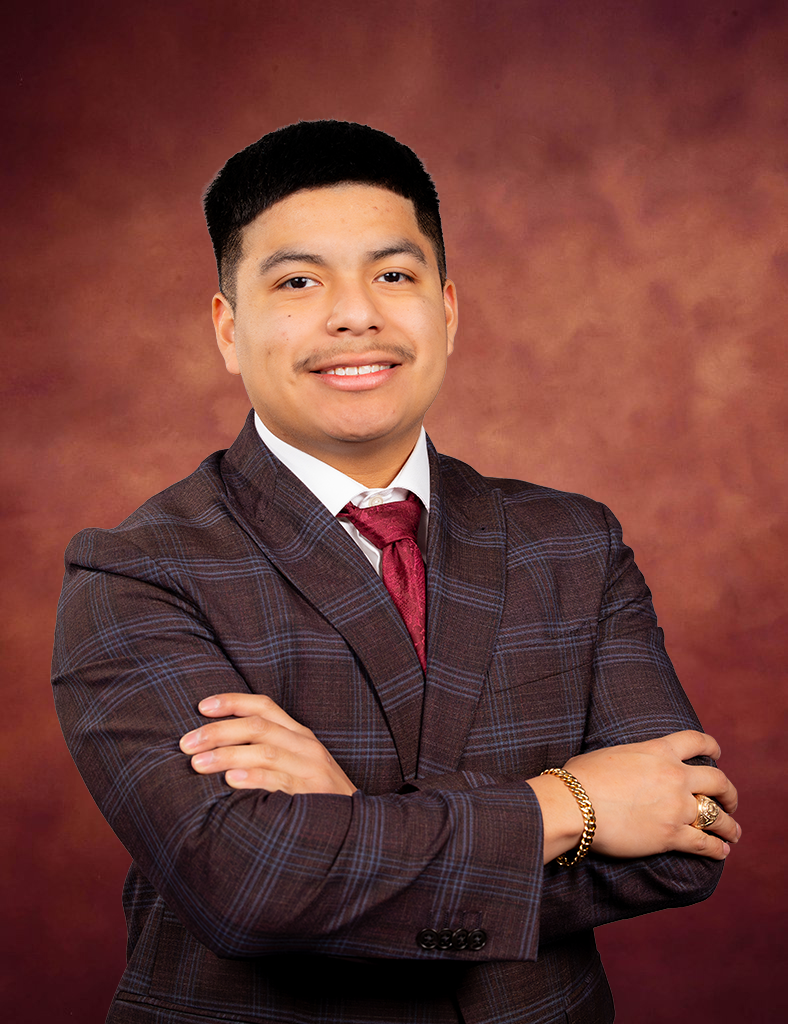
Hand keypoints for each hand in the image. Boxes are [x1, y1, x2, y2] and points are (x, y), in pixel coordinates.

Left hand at [179, 693, 356, 795]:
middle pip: (258, 726)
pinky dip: (254, 778)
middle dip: (218, 731)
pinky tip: (230, 781)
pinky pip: (279, 782)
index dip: (232, 702)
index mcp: (300, 734)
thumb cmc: (316, 796)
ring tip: (198, 763)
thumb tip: (218, 747)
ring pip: (265, 751)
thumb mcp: (297, 764)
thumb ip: (267, 751)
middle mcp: (305, 746)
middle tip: (186, 743)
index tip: (201, 706)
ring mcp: (310, 770)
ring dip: (227, 755)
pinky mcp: (311, 795)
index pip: (265, 706)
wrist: (357, 828)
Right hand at [565, 730, 739, 860]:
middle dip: (729, 793)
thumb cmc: (580, 778)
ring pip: (717, 816)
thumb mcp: (610, 753)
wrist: (575, 803)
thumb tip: (624, 766)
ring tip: (733, 833)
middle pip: (718, 781)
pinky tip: (722, 852)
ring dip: (729, 825)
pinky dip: (717, 849)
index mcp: (659, 750)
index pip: (696, 741)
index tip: (718, 752)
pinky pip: (705, 843)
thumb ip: (630, 759)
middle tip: (730, 801)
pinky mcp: (671, 835)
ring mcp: (676, 806)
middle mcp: (674, 775)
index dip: (712, 746)